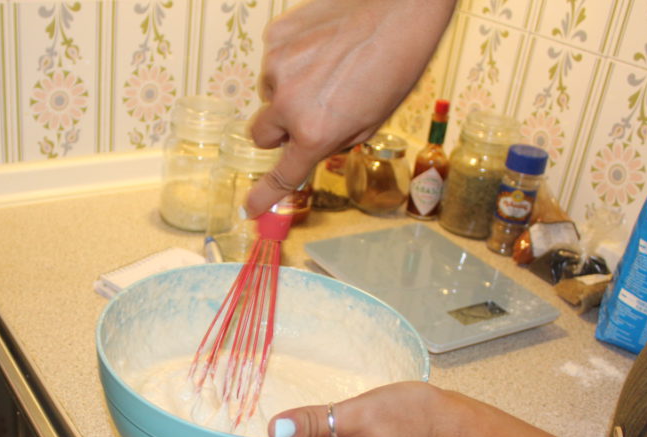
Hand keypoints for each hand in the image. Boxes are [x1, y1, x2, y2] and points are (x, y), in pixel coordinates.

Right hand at [244, 0, 456, 216]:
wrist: (398, 10)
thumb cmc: (395, 65)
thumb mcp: (371, 121)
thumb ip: (335, 140)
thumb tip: (313, 144)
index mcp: (316, 132)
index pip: (281, 174)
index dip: (264, 195)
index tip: (249, 208)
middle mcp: (289, 104)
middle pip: (261, 134)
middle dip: (278, 131)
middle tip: (306, 114)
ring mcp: (277, 68)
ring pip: (269, 93)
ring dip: (289, 90)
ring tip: (327, 68)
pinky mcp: (275, 38)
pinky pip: (274, 60)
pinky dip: (292, 59)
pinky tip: (321, 46)